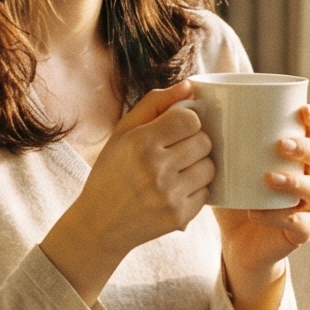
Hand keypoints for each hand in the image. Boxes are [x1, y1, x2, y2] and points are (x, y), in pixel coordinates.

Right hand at [40, 81, 212, 303]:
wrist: (99, 224)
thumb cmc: (111, 172)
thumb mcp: (122, 133)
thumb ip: (154, 104)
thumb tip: (189, 85)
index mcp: (140, 143)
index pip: (190, 120)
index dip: (187, 122)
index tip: (176, 129)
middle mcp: (156, 169)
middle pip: (204, 142)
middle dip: (195, 143)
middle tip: (177, 151)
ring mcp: (169, 196)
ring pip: (210, 167)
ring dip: (198, 166)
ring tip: (177, 171)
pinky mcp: (179, 217)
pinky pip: (207, 193)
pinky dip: (196, 190)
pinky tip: (175, 190)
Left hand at [215, 103, 309, 309]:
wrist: (238, 242)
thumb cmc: (235, 192)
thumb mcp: (224, 160)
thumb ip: (216, 130)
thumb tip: (192, 90)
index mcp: (298, 155)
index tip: (302, 109)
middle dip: (305, 147)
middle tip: (279, 144)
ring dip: (294, 182)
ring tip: (269, 178)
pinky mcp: (302, 231)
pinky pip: (301, 224)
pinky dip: (280, 217)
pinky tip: (258, 212)